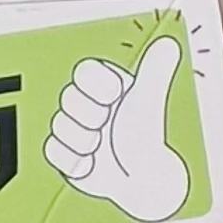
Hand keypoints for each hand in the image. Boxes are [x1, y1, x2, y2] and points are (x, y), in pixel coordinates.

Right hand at [44, 35, 198, 222]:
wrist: (141, 178)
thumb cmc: (145, 137)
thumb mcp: (148, 102)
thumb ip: (154, 73)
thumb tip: (168, 43)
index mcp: (102, 83)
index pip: (85, 71)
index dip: (97, 86)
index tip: (114, 97)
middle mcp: (83, 101)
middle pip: (69, 97)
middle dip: (92, 116)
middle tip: (108, 125)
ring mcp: (70, 126)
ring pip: (60, 125)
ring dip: (85, 141)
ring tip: (101, 148)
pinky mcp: (61, 151)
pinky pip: (53, 150)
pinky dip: (74, 161)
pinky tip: (91, 163)